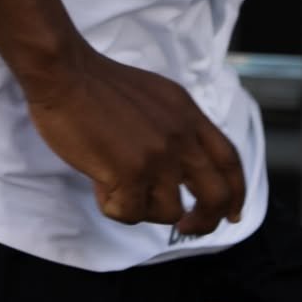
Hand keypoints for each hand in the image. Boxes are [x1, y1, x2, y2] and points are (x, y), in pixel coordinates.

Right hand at [21, 45, 245, 235]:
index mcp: (188, 115)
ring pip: (169, 211)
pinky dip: (113, 206)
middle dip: (206, 221)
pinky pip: (131, 214)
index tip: (233, 214)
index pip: (229, 160)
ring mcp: (157, 157)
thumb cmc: (97, 83)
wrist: (65, 74)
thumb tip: (177, 165)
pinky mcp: (130, 173)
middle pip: (215, 194)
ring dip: (143, 208)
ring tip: (116, 186)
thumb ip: (174, 126)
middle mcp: (180, 137)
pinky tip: (98, 184)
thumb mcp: (155, 96)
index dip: (236, 192)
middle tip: (187, 227)